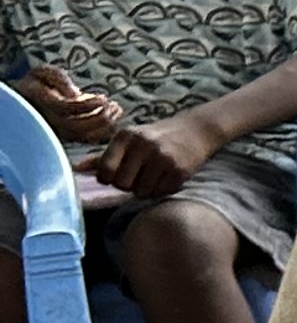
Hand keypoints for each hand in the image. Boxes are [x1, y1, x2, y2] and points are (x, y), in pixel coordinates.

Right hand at [11, 66, 124, 145]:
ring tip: (116, 109)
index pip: (66, 109)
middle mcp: (48, 121)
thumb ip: (58, 78)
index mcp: (42, 103)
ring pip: (83, 136)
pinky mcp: (67, 137)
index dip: (88, 105)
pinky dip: (103, 131)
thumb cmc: (38, 83)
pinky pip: (87, 139)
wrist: (27, 101)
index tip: (103, 97)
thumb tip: (75, 94)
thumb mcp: (44, 73)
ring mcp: (58, 131)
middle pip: (77, 126)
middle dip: (100, 117)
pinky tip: (113, 118)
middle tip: (114, 105)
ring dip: (105, 125)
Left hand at [92, 115, 217, 200]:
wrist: (196, 130)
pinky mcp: (179, 169)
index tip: (117, 175)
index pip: (105, 171)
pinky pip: (161, 192)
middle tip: (138, 177)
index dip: (108, 179)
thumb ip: (103, 156)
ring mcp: (162, 157)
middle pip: (122, 184)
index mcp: (125, 137)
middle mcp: (143, 145)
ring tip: (153, 177)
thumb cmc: (156, 137)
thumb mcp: (128, 140)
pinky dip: (161, 190)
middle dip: (128, 185)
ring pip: (142, 192)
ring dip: (146, 189)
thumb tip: (75, 168)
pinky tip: (166, 178)